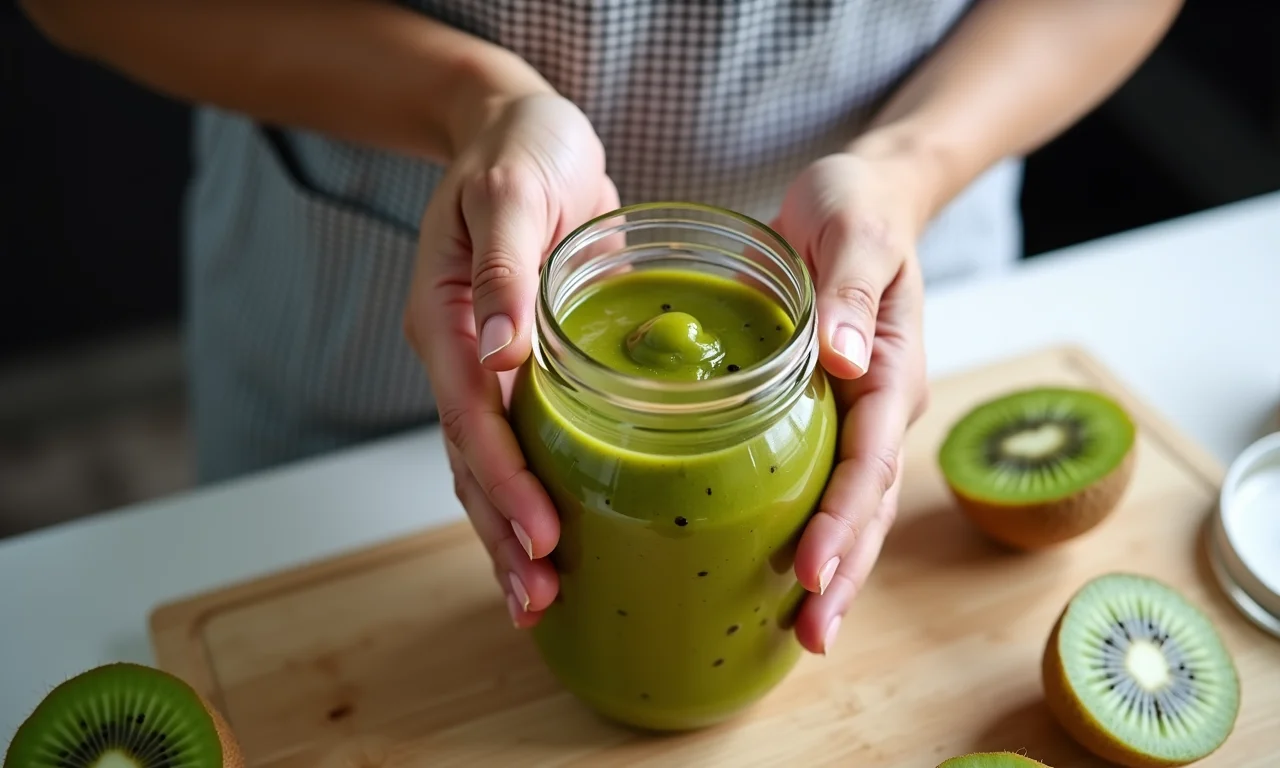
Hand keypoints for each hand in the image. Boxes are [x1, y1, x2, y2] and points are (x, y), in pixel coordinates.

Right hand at [404, 92, 619, 628]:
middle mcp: (456, 354)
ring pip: (483, 466)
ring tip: (539, 599)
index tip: (541, 532)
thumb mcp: (512, 192)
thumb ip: (502, 269)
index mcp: (444, 317)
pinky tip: (553, 543)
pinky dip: (529, 495)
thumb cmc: (518, 153)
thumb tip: (501, 347)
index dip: (503, 478)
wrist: (520, 134)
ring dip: (507, 532)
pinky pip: (516, 442)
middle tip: (540, 595)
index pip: (469, 414)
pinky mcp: (517, 369)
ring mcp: (481, 366)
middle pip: (468, 459)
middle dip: (501, 530)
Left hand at [770, 147, 933, 654]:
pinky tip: (779, 575)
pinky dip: (809, 531)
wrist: (865, 198)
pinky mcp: (830, 414)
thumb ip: (851, 287)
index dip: (842, 518)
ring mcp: (860, 416)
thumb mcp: (855, 228)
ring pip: (852, 507)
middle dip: (844, 571)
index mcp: (893, 369)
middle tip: (812, 634)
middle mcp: (882, 405)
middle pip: (869, 505)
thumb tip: (845, 356)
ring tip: (806, 633)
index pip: (870, 459)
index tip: (810, 569)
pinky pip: (822, 483)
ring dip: (834, 570)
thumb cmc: (858, 208)